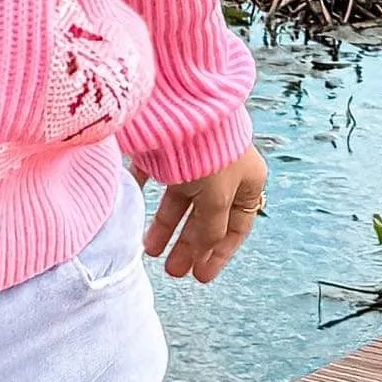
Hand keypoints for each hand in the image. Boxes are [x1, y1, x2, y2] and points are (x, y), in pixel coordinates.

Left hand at [143, 147, 264, 283]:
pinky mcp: (165, 147)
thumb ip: (210, 230)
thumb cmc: (212, 152)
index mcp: (248, 181)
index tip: (202, 276)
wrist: (184, 105)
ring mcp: (194, 159)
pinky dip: (144, 194)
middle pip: (205, 218)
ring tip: (149, 251)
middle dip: (189, 246)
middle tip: (173, 272)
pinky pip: (153, 176)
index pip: (237, 227)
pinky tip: (133, 213)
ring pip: (179, 201)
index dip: (220, 254)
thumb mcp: (217, 200)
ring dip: (165, 227)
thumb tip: (201, 253)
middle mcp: (223, 170)